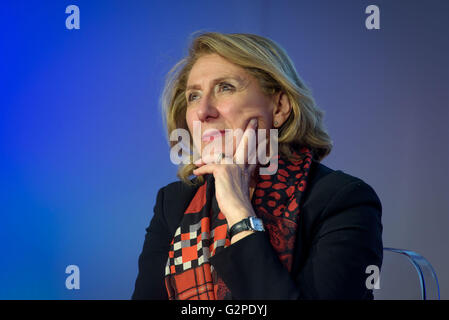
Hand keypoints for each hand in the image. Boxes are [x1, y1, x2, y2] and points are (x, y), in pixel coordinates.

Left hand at [193, 118, 259, 238]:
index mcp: (246, 170)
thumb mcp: (241, 187)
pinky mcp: (222, 170)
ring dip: (204, 159)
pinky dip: (201, 169)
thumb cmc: (237, 203)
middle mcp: (241, 166)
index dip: (254, 142)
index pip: (251, 153)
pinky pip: (209, 166)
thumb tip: (231, 173)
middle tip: (252, 121)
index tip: (257, 131)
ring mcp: (232, 166)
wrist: (239, 211)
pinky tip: (196, 173)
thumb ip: (239, 177)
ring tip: (196, 162)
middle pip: (246, 146)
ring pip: (218, 155)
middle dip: (249, 132)